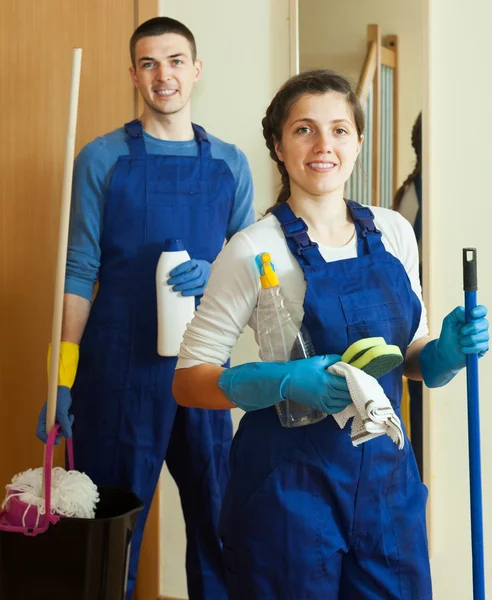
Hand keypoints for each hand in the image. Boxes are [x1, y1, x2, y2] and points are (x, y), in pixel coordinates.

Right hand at [36, 386, 73, 443]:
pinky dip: (68, 422)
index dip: (47, 439)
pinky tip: (70, 415)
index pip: (41, 433)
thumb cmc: (60, 399)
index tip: (56, 441)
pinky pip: (64, 424)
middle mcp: (47, 420)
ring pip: (60, 429)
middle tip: (67, 428)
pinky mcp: (60, 417)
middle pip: (52, 433)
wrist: (64, 389)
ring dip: (66, 425)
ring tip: (69, 416)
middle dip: (60, 432)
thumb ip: (65, 424)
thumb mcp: (62, 412)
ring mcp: (54, 419)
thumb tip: (68, 436)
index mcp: (43, 419)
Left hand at [167, 259, 210, 296]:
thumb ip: (186, 267)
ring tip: (174, 288)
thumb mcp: (195, 264)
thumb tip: (173, 273)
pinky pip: (199, 290)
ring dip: (183, 286)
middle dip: (179, 279)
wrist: (213, 273)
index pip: (189, 264)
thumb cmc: (199, 269)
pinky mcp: (207, 286)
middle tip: (170, 282)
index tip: (171, 274)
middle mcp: (204, 270)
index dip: (179, 269)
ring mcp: (206, 278)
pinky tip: (182, 293)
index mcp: (199, 263)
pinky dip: (190, 292)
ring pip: (195, 283)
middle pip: (191, 275)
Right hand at [218, 355, 351, 414]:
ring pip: (343, 403)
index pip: (348, 383)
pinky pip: (335, 408)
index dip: (357, 381)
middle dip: (356, 390)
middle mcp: (327, 393)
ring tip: (356, 393)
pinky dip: (342, 405)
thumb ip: (333, 359)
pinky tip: (344, 400)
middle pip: (348, 394)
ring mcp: (323, 401)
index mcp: (327, 380)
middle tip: (363, 386)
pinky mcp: (320, 406)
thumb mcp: (317, 360)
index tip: (364, 378)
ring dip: (350, 398)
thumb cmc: (301, 369)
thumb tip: (345, 359)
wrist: (286, 381)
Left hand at [420, 305, 488, 387]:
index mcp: (473, 317)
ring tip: (460, 342)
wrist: (445, 352)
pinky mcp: (483, 348)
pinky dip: (469, 348)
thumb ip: (458, 312)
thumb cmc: (448, 334)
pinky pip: (481, 346)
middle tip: (461, 332)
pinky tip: (463, 349)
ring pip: (483, 335)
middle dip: (471, 327)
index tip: (471, 314)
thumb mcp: (449, 320)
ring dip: (468, 339)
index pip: (482, 310)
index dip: (479, 311)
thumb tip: (468, 313)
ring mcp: (483, 337)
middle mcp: (480, 326)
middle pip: (484, 323)